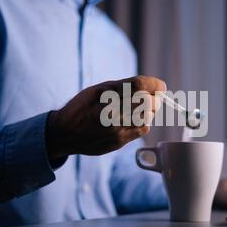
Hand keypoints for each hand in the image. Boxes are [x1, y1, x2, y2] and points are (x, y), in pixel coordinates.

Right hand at [46, 75, 165, 158]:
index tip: (160, 86)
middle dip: (155, 98)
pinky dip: (143, 123)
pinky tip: (133, 120)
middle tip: (153, 97)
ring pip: (148, 117)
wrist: (66, 133)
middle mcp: (112, 112)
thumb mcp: (99, 89)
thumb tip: (153, 86)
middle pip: (148, 102)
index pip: (140, 85)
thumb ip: (125, 86)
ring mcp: (116, 129)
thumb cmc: (84, 106)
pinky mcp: (119, 141)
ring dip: (150, 111)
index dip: (155, 84)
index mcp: (106, 95)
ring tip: (140, 108)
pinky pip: (142, 130)